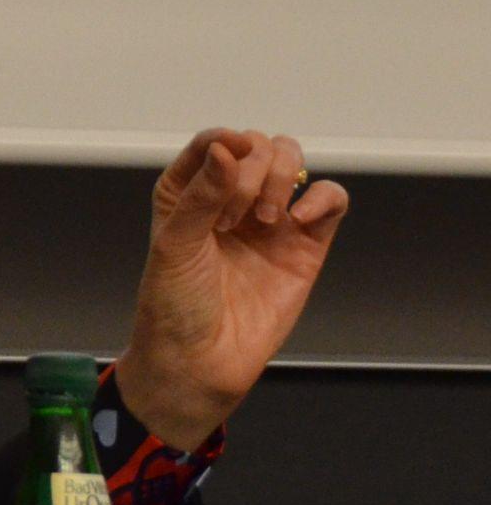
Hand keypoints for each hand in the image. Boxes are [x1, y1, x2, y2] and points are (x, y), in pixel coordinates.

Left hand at [113, 128, 348, 450]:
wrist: (200, 361)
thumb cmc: (174, 305)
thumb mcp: (175, 244)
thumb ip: (201, 194)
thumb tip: (226, 148)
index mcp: (187, 193)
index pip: (215, 143)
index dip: (225, 143)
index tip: (229, 158)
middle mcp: (229, 200)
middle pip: (258, 147)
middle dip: (250, 171)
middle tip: (232, 218)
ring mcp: (269, 220)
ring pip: (292, 162)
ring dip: (281, 178)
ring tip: (261, 221)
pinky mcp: (305, 245)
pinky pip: (330, 200)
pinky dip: (323, 198)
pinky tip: (299, 219)